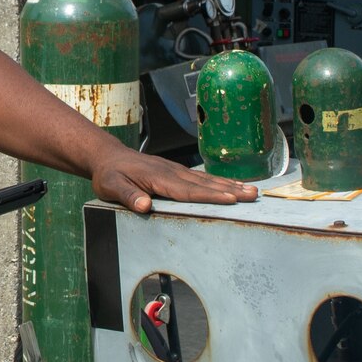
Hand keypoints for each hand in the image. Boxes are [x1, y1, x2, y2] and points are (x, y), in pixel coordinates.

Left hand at [90, 145, 257, 212]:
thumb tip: (144, 206)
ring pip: (208, 180)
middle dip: (230, 190)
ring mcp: (176, 171)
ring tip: (252, 191)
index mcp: (158, 178)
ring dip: (230, 185)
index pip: (188, 190)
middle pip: (205, 184)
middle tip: (252, 196)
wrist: (109, 156)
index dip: (210, 196)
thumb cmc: (109, 174)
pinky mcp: (177, 173)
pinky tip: (233, 186)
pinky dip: (220, 182)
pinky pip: (202, 178)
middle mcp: (172, 173)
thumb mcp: (111, 186)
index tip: (231, 199)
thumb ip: (127, 196)